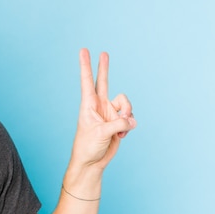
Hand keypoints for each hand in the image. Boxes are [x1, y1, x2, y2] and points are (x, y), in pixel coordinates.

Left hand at [71, 48, 136, 169]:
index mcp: (88, 105)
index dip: (86, 66)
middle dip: (104, 67)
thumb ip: (118, 122)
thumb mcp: (101, 133)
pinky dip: (130, 125)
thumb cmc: (88, 147)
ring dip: (127, 114)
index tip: (83, 50)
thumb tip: (131, 119)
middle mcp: (99, 106)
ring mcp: (110, 113)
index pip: (87, 81)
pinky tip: (122, 135)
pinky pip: (131, 117)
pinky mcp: (118, 122)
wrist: (92, 162)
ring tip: (121, 128)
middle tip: (104, 52)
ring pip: (126, 104)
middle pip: (103, 82)